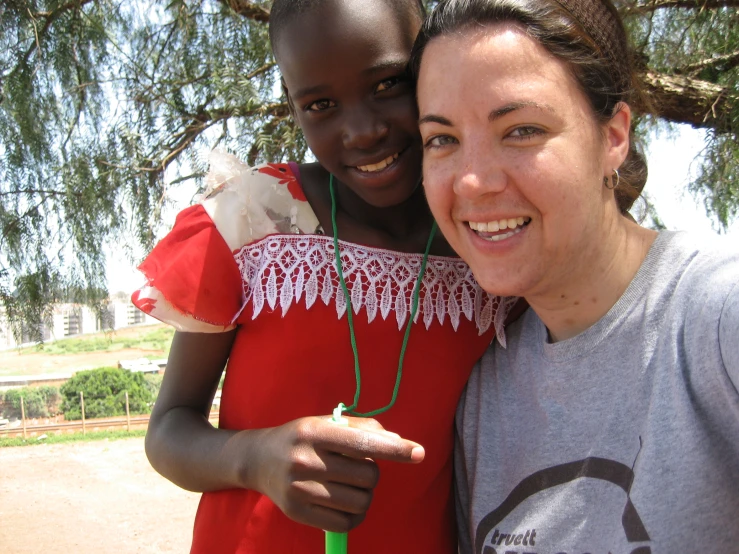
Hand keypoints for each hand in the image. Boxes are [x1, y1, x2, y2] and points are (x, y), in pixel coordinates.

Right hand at [248, 416, 423, 531]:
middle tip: (356, 467)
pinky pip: (346, 523)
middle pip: (368, 476)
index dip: (395, 449)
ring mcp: (300, 489)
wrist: (258, 460)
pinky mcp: (298, 513)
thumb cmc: (302, 437)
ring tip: (350, 485)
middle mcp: (306, 461)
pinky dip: (355, 514)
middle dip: (373, 473)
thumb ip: (362, 428)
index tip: (419, 453)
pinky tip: (345, 502)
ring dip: (365, 495)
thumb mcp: (326, 422)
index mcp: (315, 433)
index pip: (363, 443)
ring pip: (361, 501)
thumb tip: (397, 442)